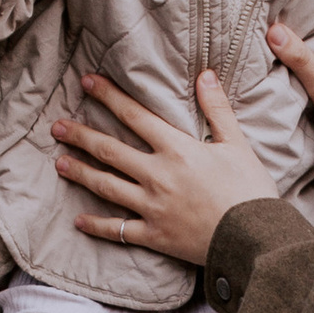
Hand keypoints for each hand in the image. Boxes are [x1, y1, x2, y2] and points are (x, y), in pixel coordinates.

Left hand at [52, 70, 276, 264]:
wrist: (256, 238)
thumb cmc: (251, 190)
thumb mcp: (237, 144)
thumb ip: (217, 109)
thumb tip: (204, 75)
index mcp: (177, 149)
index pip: (135, 116)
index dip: (109, 97)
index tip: (87, 83)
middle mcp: (157, 175)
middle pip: (110, 151)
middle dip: (81, 136)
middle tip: (57, 127)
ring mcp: (152, 207)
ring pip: (107, 186)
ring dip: (81, 173)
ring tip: (59, 163)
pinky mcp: (154, 235)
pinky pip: (118, 230)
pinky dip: (97, 226)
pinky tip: (79, 221)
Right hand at [263, 23, 313, 218]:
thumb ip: (303, 61)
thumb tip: (275, 30)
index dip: (312, 7)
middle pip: (306, 46)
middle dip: (285, 33)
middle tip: (255, 15)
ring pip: (294, 72)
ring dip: (275, 62)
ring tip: (245, 43)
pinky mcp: (308, 116)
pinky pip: (287, 96)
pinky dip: (273, 89)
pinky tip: (251, 82)